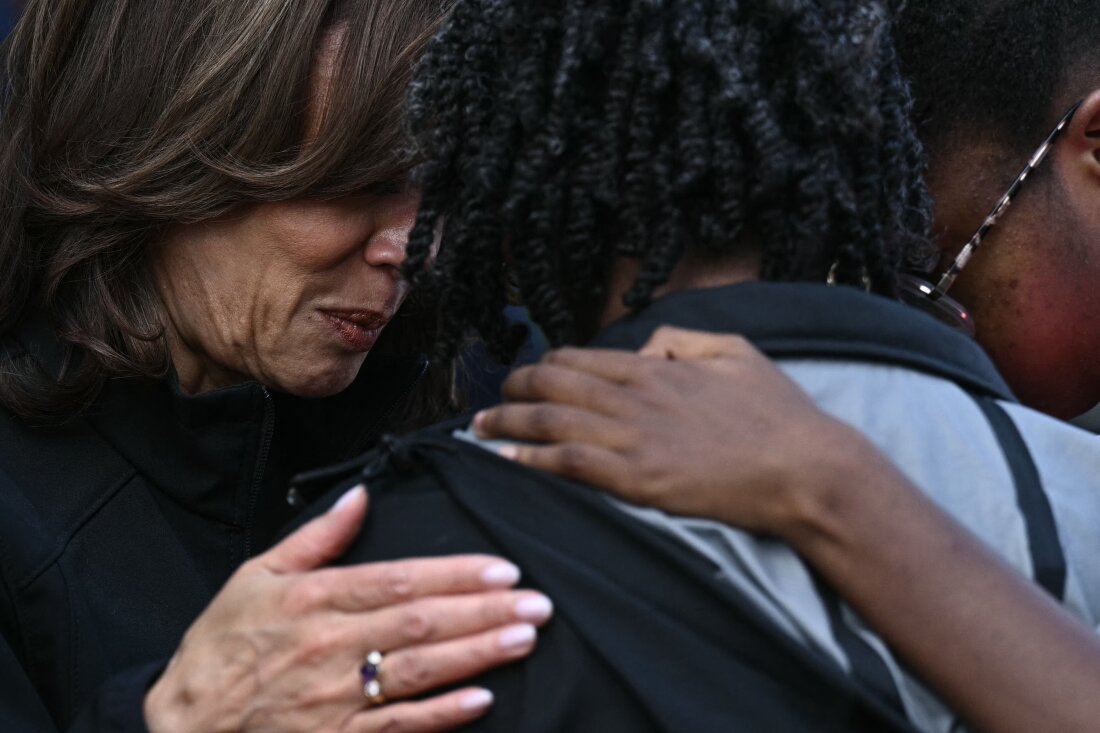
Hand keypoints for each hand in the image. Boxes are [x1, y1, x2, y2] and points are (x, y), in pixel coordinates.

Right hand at [144, 486, 552, 732]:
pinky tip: (481, 699)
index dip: (455, 574)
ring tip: (523, 637)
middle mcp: (331, 645)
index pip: (399, 580)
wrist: (183, 724)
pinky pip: (398, 728)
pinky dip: (441, 715)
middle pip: (421, 623)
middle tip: (537, 602)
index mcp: (315, 600)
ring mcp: (336, 696)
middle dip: (485, 611)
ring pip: (419, 672)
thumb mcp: (256, 575)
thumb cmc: (221, 646)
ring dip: (477, 654)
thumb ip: (317, 537)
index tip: (502, 567)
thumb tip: (361, 496)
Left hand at [474, 326, 856, 535]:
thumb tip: (646, 346)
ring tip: (478, 428)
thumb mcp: (736, 351)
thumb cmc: (778, 413)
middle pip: (551, 386)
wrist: (804, 469)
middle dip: (513, 390)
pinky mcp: (636, 479)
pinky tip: (506, 459)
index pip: (579, 359)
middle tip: (492, 400)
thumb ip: (682, 340)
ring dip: (506, 423)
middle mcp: (634, 397)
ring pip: (549, 422)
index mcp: (656, 366)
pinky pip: (567, 463)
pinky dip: (530, 458)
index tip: (527, 377)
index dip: (543, 367)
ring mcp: (633, 439)